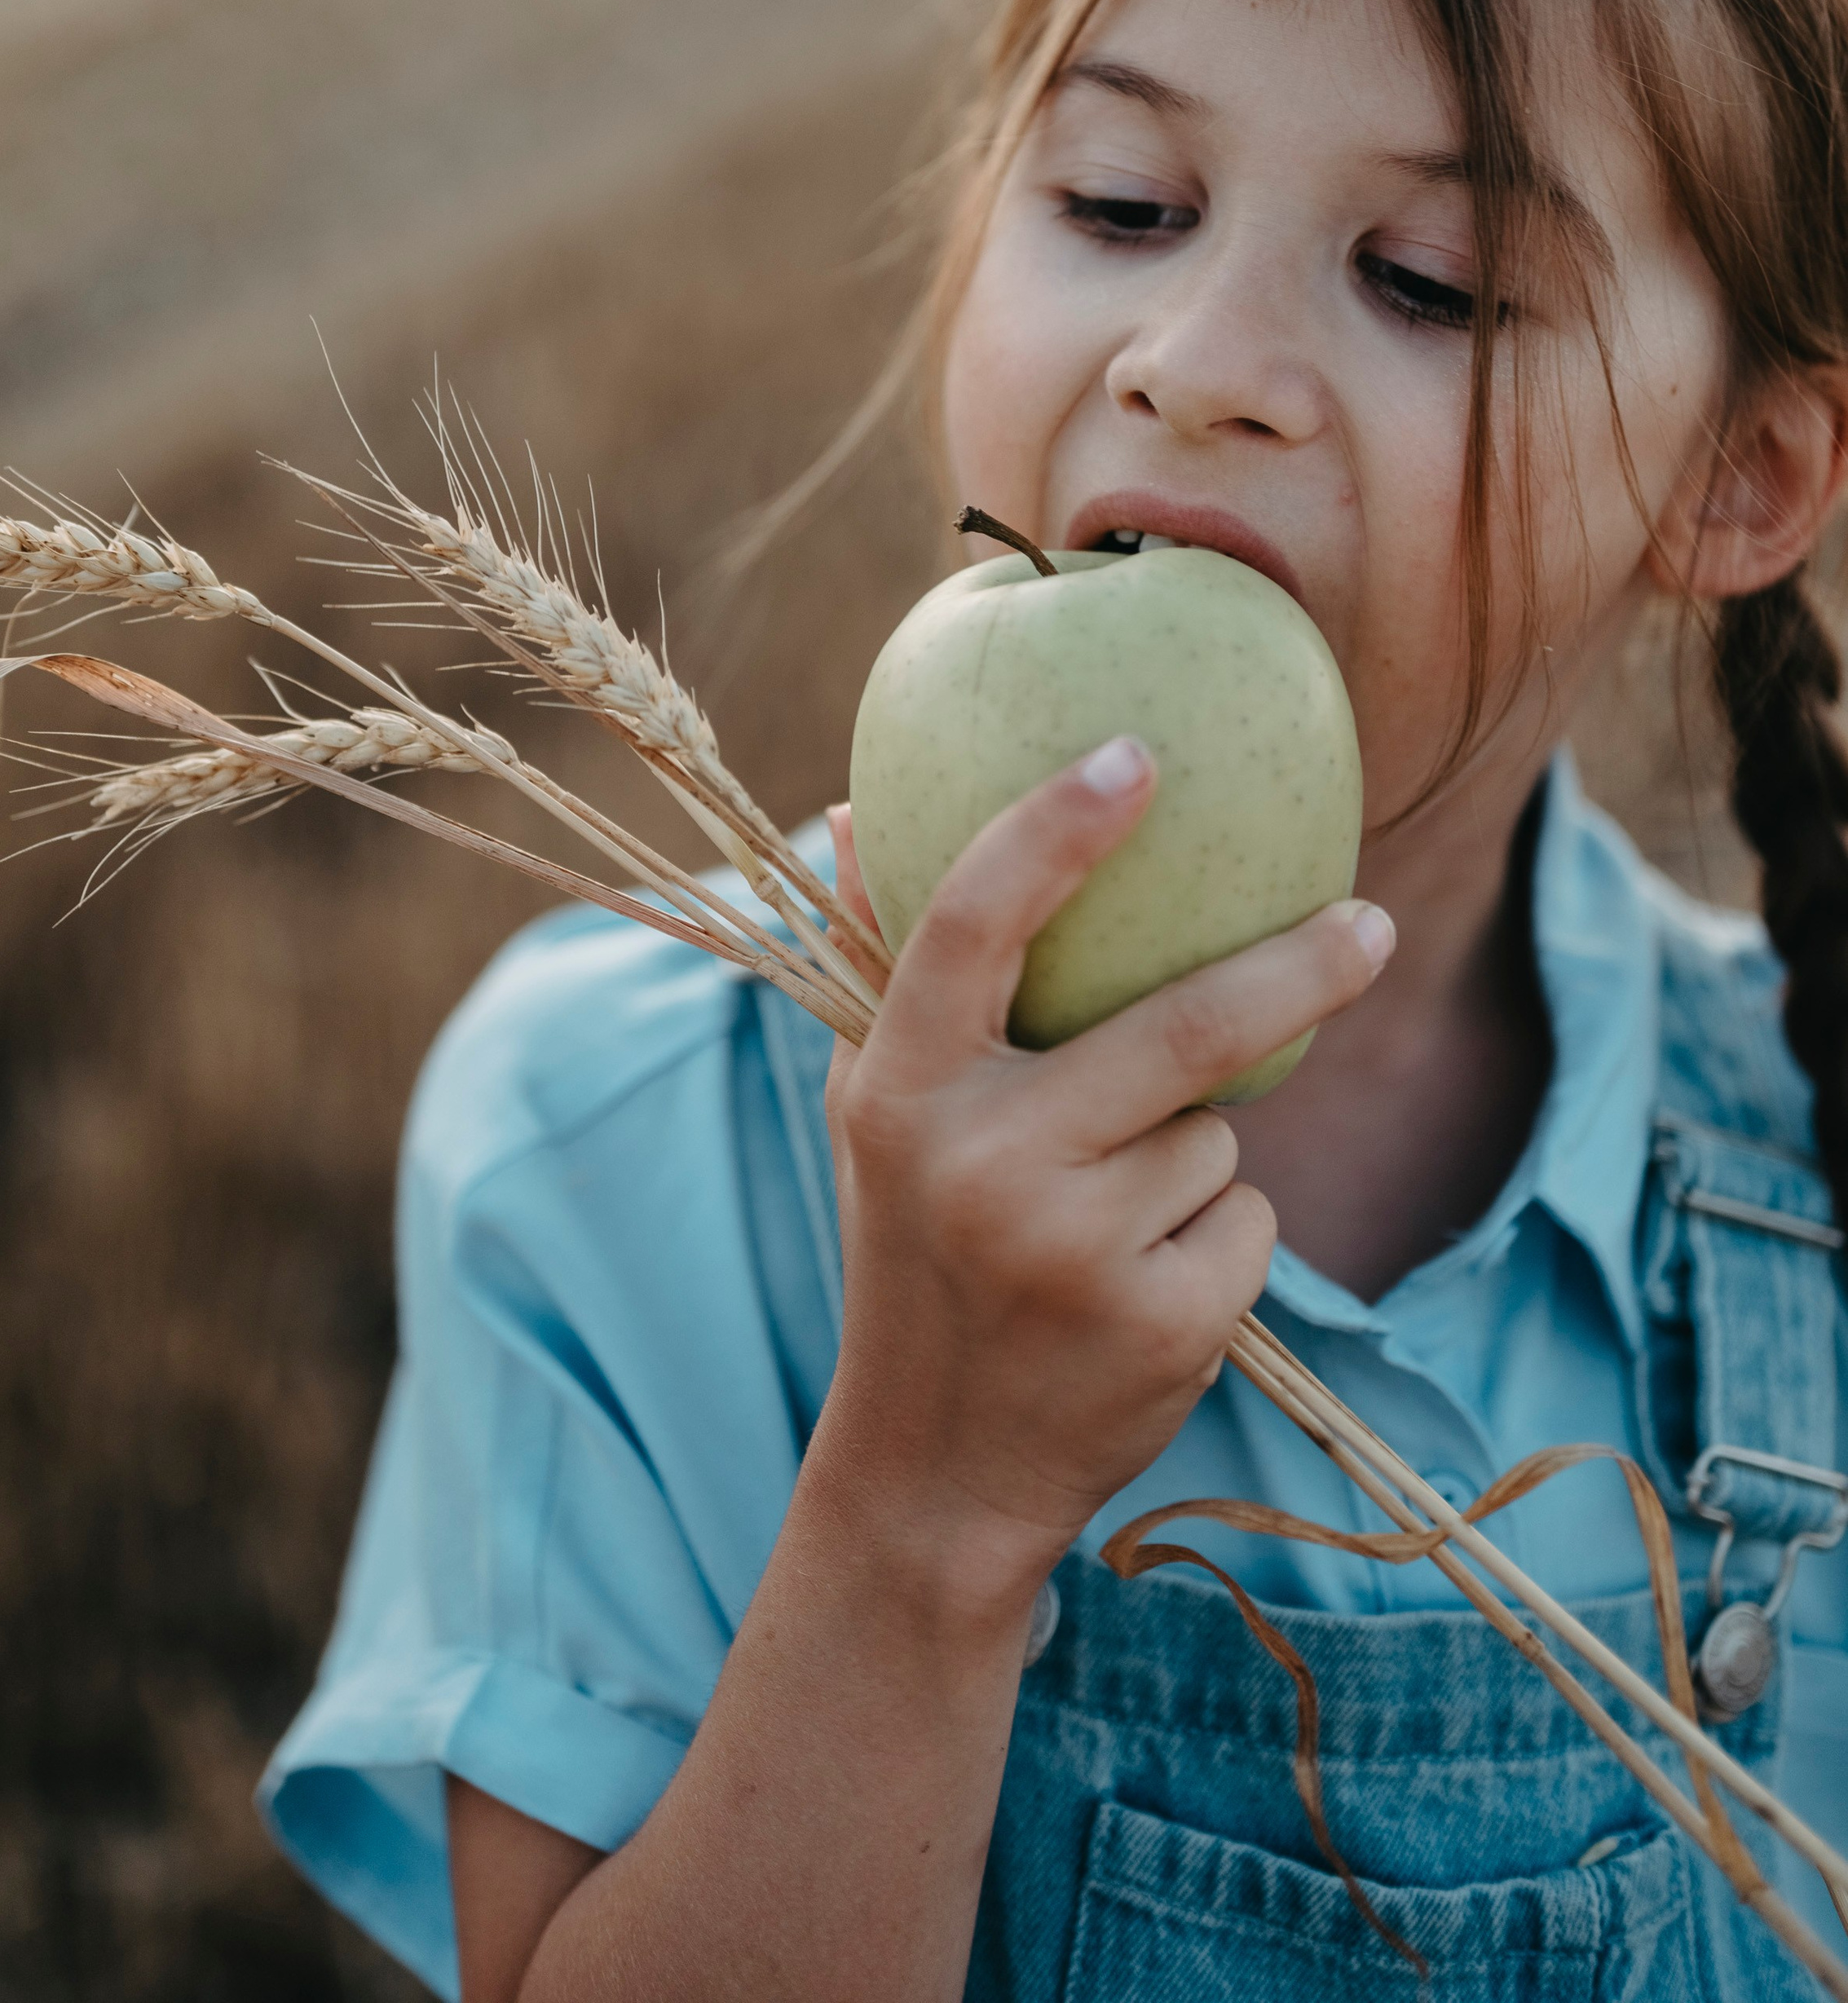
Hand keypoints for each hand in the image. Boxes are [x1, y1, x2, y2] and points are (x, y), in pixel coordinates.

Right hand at [814, 738, 1391, 1608]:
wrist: (934, 1473)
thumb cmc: (913, 1248)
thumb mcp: (871, 1113)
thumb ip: (880, 969)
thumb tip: (862, 805)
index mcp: (901, 1088)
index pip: (972, 925)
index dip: (1054, 830)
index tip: (1136, 755)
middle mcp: (981, 1160)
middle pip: (1184, 1026)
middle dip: (1297, 969)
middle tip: (1366, 924)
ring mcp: (1073, 1249)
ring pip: (1215, 1132)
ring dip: (1193, 1153)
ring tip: (1104, 1221)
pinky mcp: (1156, 1324)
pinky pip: (1245, 1218)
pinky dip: (1217, 1236)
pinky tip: (1141, 1287)